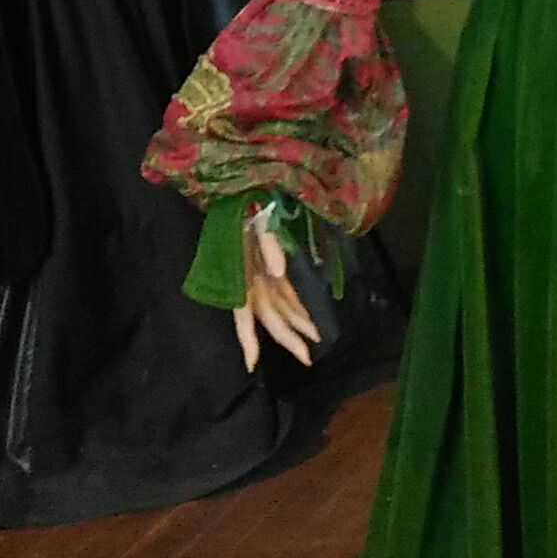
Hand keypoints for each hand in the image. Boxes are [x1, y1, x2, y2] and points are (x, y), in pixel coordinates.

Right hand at [231, 210, 320, 371]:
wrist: (243, 192)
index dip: (248, 341)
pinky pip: (285, 292)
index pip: (244, 315)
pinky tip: (308, 317)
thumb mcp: (255, 220)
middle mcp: (251, 280)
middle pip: (270, 316)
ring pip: (280, 307)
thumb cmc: (246, 207)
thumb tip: (279, 272)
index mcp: (242, 274)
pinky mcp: (270, 268)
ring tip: (313, 341)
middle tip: (307, 359)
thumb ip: (267, 244)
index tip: (252, 365)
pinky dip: (296, 306)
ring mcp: (261, 275)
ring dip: (296, 324)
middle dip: (288, 338)